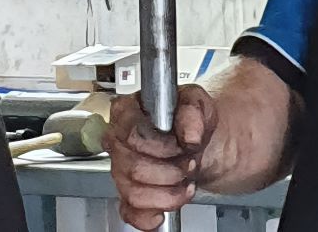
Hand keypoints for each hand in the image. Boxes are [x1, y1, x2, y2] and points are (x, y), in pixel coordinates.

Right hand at [108, 87, 217, 230]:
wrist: (200, 141)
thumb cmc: (191, 119)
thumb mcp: (197, 103)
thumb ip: (192, 113)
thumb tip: (189, 135)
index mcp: (127, 111)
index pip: (131, 133)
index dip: (160, 145)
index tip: (181, 145)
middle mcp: (117, 141)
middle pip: (133, 167)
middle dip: (169, 170)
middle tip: (189, 163)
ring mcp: (120, 171)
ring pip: (134, 194)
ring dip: (168, 193)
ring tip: (186, 180)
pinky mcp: (128, 197)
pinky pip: (132, 214)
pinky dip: (152, 215)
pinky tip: (169, 203)